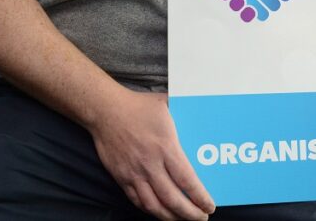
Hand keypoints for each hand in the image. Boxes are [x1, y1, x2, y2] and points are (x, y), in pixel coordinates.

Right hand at [88, 88, 214, 220]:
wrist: (106, 111)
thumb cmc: (139, 106)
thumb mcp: (167, 105)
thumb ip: (185, 113)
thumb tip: (203, 109)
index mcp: (166, 148)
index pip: (187, 180)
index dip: (200, 197)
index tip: (210, 206)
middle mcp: (150, 165)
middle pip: (172, 199)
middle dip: (190, 213)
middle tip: (202, 218)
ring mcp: (134, 174)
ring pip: (154, 205)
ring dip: (171, 217)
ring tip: (183, 219)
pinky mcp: (121, 178)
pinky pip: (137, 201)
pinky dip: (151, 210)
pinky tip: (161, 212)